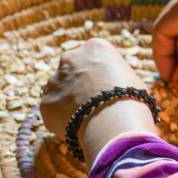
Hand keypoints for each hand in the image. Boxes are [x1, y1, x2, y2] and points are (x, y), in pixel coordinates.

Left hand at [40, 38, 155, 164]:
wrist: (114, 123)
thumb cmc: (131, 102)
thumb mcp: (131, 80)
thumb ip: (115, 77)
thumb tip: (113, 87)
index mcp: (94, 47)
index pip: (93, 58)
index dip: (99, 76)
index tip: (105, 91)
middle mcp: (69, 58)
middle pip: (71, 71)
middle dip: (78, 86)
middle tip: (90, 105)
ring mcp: (54, 81)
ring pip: (59, 92)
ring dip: (67, 103)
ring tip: (85, 121)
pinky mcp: (45, 103)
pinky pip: (53, 112)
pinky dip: (62, 121)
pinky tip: (77, 129)